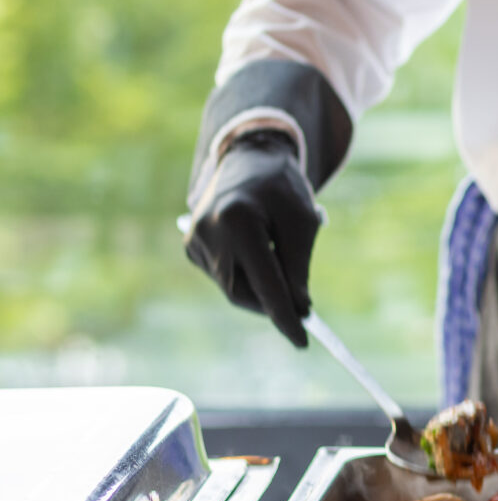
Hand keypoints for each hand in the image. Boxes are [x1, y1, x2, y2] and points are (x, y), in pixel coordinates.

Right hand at [183, 129, 319, 346]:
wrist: (248, 159)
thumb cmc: (281, 188)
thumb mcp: (303, 223)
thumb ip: (298, 268)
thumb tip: (297, 308)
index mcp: (237, 222)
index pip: (264, 283)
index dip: (285, 316)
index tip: (302, 341)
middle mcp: (206, 233)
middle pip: (242, 293)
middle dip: (273, 304)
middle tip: (302, 310)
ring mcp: (194, 241)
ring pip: (233, 288)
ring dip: (261, 288)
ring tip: (280, 258)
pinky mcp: (192, 248)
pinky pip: (225, 277)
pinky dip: (247, 278)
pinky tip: (259, 252)